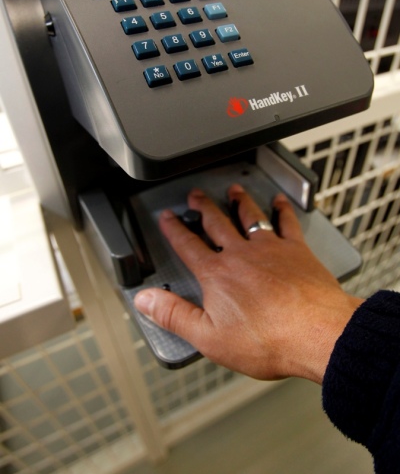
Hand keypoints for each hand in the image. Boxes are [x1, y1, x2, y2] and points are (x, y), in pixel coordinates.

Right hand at [134, 185, 362, 382]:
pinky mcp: (297, 251)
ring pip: (250, 216)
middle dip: (204, 207)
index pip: (188, 246)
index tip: (168, 217)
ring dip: (239, 201)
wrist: (316, 334)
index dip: (175, 230)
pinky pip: (287, 222)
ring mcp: (271, 249)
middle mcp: (242, 255)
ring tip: (233, 191)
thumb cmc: (268, 340)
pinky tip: (280, 202)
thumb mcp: (209, 337)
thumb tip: (146, 300)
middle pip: (217, 223)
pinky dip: (282, 209)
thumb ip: (174, 315)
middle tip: (196, 195)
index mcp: (218, 275)